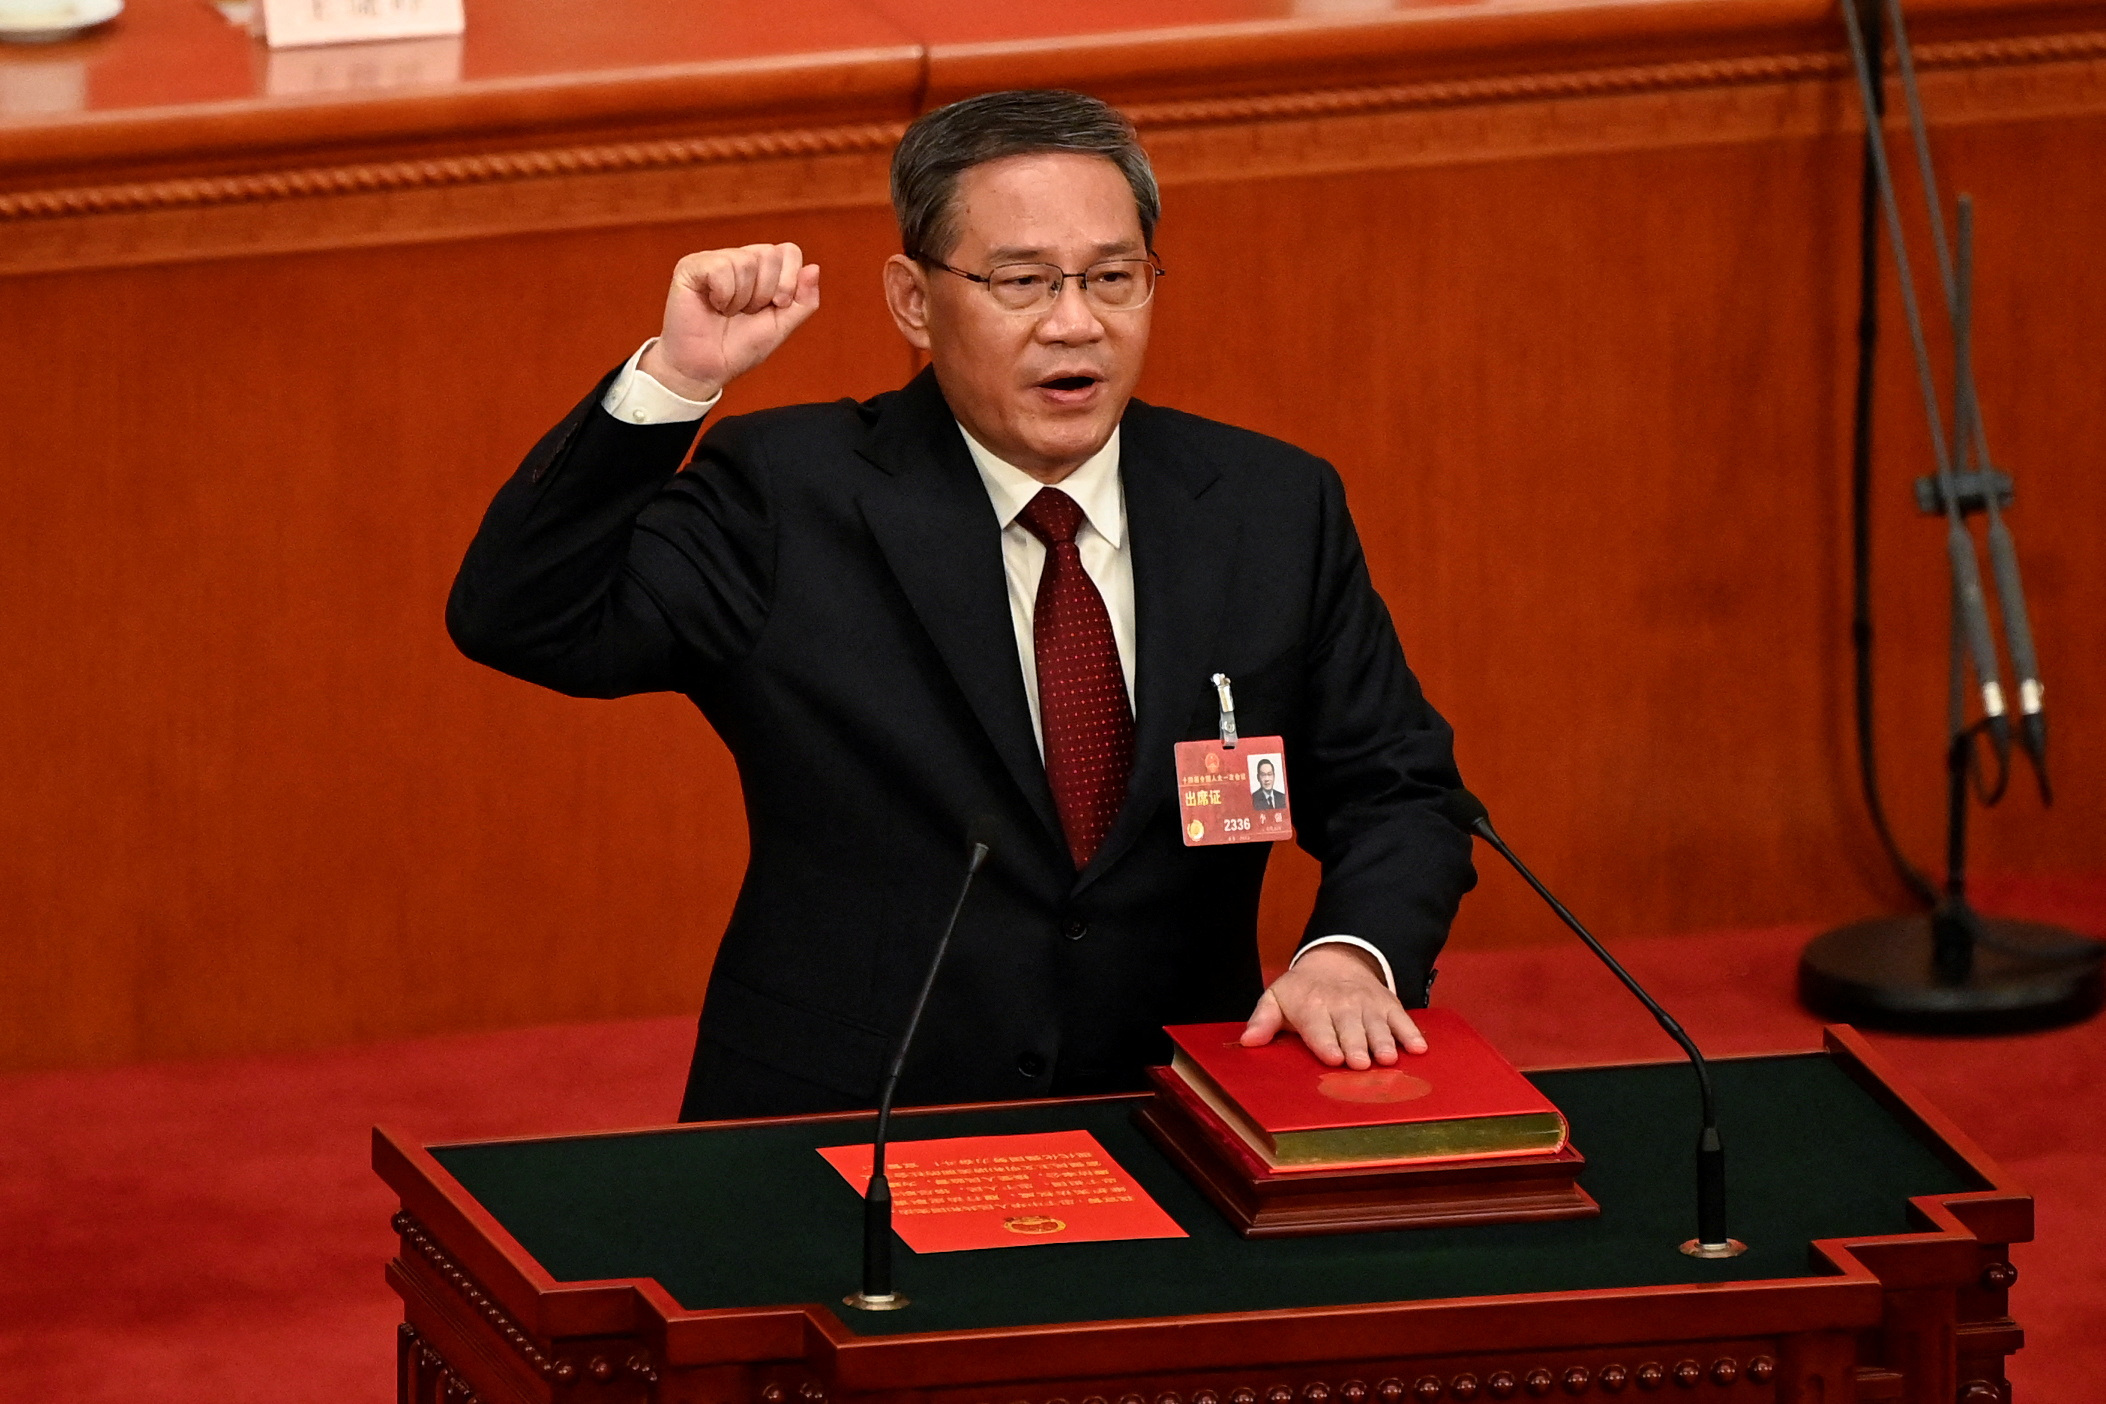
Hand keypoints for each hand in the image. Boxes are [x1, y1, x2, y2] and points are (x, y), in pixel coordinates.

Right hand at [638, 243, 820, 401]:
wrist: (706, 369)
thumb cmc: (739, 348)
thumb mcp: (781, 326)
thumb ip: (803, 301)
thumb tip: (814, 268)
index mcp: (762, 270)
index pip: (789, 251)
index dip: (789, 281)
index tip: (775, 306)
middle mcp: (738, 259)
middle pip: (770, 254)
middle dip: (764, 293)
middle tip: (746, 312)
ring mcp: (713, 260)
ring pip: (746, 261)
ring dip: (741, 299)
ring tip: (727, 312)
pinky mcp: (691, 267)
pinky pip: (721, 267)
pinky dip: (723, 295)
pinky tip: (712, 305)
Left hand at [1241, 944, 1426, 1068]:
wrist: (1336, 959)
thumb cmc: (1302, 991)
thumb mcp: (1276, 999)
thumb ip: (1263, 1021)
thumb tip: (1248, 1041)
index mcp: (1312, 1006)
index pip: (1319, 1027)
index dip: (1326, 1042)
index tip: (1333, 1057)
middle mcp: (1342, 1005)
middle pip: (1350, 1029)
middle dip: (1356, 1045)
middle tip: (1361, 1064)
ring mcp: (1368, 1004)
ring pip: (1377, 1025)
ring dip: (1383, 1042)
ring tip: (1387, 1059)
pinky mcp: (1388, 1004)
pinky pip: (1402, 1018)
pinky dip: (1411, 1033)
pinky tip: (1419, 1048)